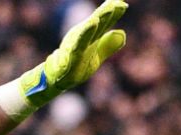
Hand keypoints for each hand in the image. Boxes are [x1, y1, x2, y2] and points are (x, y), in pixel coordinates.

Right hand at [3, 0, 128, 116]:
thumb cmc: (76, 66)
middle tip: (118, 2)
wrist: (57, 79)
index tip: (123, 3)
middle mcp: (83, 36)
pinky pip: (79, 42)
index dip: (114, 13)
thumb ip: (108, 45)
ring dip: (99, 17)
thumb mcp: (96, 56)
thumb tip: (122, 34)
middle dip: (107, 11)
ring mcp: (76, 44)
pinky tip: (93, 23)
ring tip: (109, 8)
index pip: (104, 23)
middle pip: (97, 21)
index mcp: (90, 36)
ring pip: (89, 28)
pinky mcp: (71, 54)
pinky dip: (86, 32)